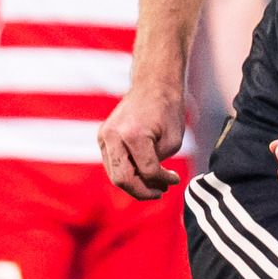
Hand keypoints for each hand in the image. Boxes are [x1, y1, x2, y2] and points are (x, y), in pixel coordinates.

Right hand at [100, 82, 189, 199]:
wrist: (153, 85)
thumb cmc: (167, 111)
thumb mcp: (172, 141)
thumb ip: (158, 165)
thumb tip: (148, 183)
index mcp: (132, 135)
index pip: (146, 171)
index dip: (163, 181)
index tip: (175, 180)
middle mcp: (112, 136)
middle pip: (122, 180)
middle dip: (143, 191)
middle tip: (161, 192)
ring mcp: (104, 137)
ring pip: (114, 176)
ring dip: (134, 185)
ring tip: (154, 186)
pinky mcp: (102, 138)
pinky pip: (112, 165)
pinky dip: (127, 174)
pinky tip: (144, 174)